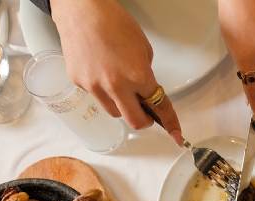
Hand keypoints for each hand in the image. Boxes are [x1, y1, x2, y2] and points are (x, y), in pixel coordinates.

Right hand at [51, 0, 181, 143]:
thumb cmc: (114, 23)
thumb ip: (145, 74)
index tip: (176, 135)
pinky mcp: (78, 83)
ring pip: (113, 112)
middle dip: (144, 120)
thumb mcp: (143, 49)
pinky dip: (102, 91)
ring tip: (120, 86)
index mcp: (137, 76)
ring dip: (122, 106)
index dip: (170, 123)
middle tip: (146, 112)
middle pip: (134, 121)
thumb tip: (145, 91)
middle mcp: (116, 86)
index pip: (159, 107)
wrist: (82, 11)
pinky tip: (101, 72)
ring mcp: (94, 86)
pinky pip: (96, 96)